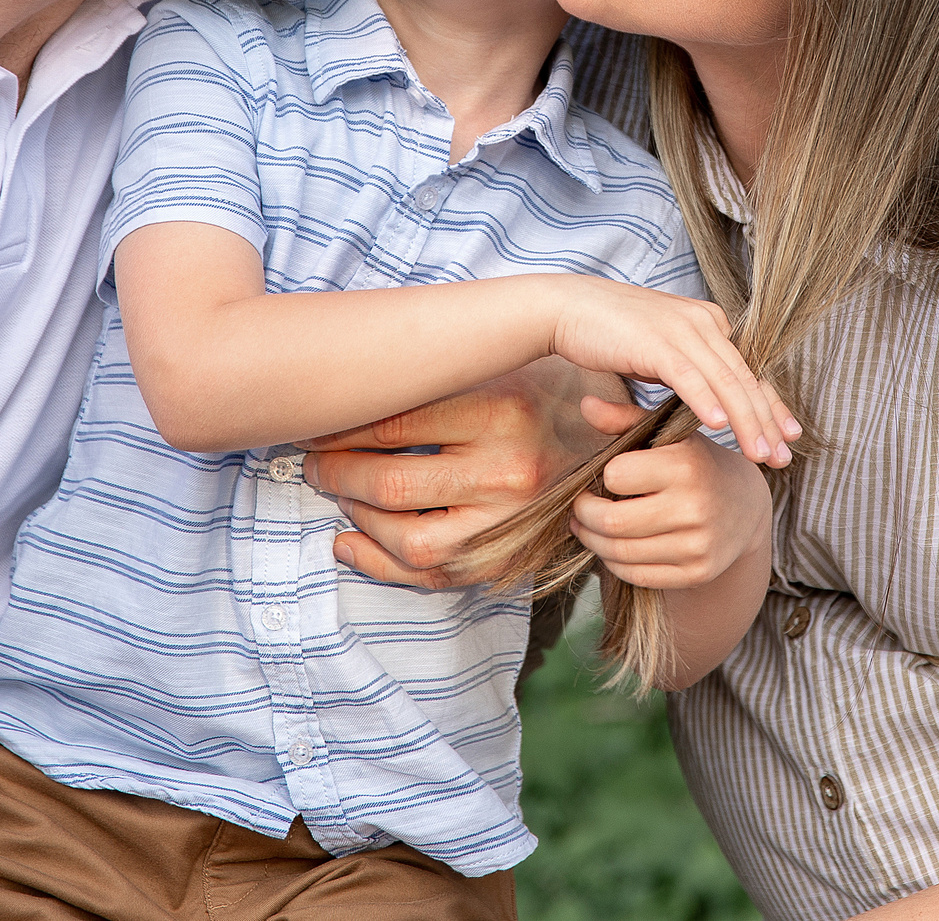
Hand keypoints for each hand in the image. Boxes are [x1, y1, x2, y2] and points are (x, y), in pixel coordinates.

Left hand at [301, 357, 609, 588]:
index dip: (339, 426)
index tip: (315, 422)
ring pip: (406, 538)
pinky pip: (433, 576)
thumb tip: (353, 376)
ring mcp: (512, 526)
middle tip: (312, 459)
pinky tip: (350, 540)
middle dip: (333, 473)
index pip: (392, 424)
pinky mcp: (510, 563)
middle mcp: (509, 472)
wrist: (626, 447)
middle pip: (388, 483)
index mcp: (503, 409)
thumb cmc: (551, 392)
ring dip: (355, 516)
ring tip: (338, 492)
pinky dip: (379, 563)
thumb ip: (441, 370)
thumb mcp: (505, 363)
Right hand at [547, 277, 799, 467]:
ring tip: (760, 453)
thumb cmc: (610, 334)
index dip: (772, 405)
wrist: (567, 308)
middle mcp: (704, 321)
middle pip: (745, 379)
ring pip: (725, 382)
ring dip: (746, 421)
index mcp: (710, 322)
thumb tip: (709, 403)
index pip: (749, 370)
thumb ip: (690, 369)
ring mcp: (682, 329)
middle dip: (767, 422)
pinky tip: (719, 427)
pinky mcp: (656, 341)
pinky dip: (706, 401)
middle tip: (783, 457)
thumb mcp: (663, 351)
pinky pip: (689, 376)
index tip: (788, 437)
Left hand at [568, 397, 772, 589]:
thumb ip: (625, 419)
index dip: (604, 476)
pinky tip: (611, 547)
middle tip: (579, 508)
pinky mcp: (698, 572)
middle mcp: (695, 506)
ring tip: (587, 527)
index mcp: (686, 464)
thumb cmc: (694, 463)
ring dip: (593, 541)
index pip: (617, 475)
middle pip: (613, 521)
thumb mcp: (668, 434)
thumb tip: (585, 403)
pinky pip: (637, 575)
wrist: (745, 507)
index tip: (602, 476)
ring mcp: (698, 544)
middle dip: (584, 515)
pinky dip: (614, 563)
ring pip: (620, 553)